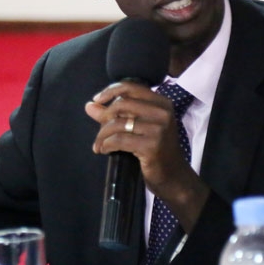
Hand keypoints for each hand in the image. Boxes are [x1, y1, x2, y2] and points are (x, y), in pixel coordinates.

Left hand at [84, 81, 208, 230]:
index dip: (110, 91)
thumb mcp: (137, 127)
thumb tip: (90, 105)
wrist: (173, 176)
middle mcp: (163, 113)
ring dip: (102, 135)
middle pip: (121, 104)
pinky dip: (106, 144)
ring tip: (99, 145)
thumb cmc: (155, 150)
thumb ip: (114, 114)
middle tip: (100, 133)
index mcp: (162, 103)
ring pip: (118, 123)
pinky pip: (119, 140)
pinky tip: (103, 150)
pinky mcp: (152, 146)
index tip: (96, 100)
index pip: (131, 87)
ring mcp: (158, 129)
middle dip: (104, 118)